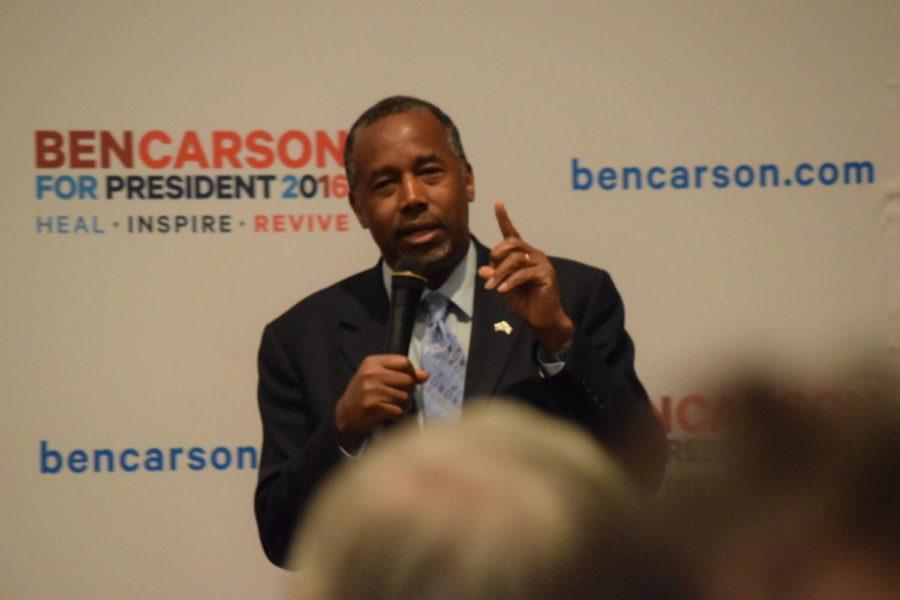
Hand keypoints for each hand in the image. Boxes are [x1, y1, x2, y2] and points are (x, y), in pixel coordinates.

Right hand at [335, 355, 427, 449]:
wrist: (344, 415)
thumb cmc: (365, 394)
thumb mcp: (378, 377)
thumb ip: (401, 373)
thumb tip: (425, 375)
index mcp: (372, 362)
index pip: (404, 362)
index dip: (411, 373)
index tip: (406, 381)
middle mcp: (371, 374)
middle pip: (408, 380)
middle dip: (409, 391)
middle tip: (399, 397)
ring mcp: (371, 390)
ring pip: (405, 397)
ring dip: (404, 405)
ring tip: (393, 406)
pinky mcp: (372, 407)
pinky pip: (399, 411)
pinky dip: (398, 415)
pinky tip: (389, 414)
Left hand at [478, 202, 573, 352]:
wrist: (542, 319)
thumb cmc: (524, 302)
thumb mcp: (504, 288)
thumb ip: (495, 276)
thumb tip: (482, 269)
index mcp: (523, 255)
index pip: (512, 233)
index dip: (504, 218)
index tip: (498, 203)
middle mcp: (534, 254)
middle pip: (511, 244)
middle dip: (496, 258)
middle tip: (490, 277)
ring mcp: (542, 263)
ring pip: (515, 259)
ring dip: (500, 273)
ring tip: (493, 288)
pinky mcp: (547, 274)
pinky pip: (524, 273)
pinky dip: (510, 282)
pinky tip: (502, 290)